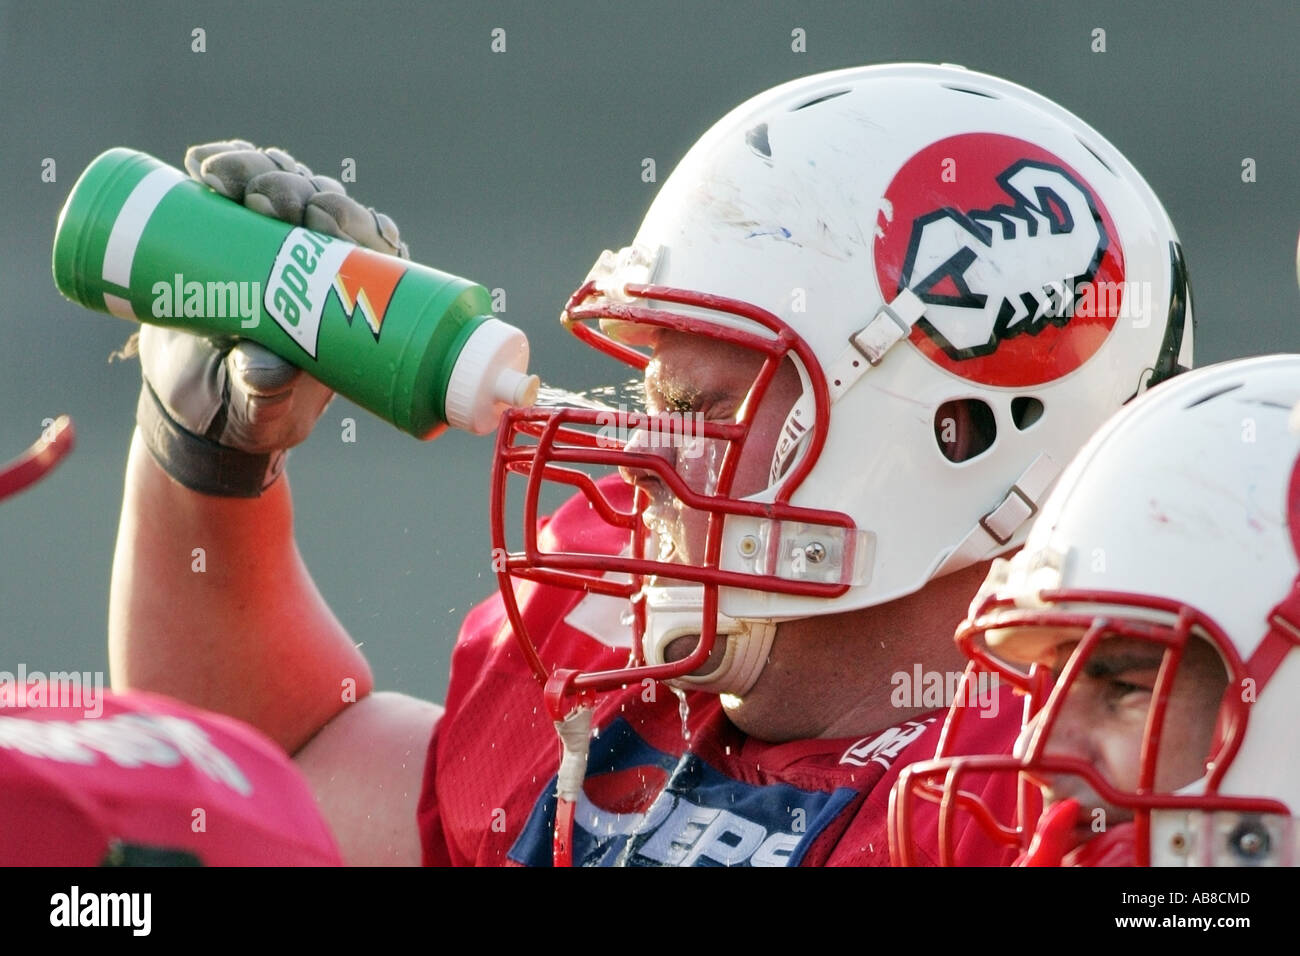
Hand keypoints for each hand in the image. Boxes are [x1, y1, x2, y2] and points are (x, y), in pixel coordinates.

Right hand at [133, 140, 410, 494]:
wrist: (192, 406)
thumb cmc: (244, 413)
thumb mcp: (257, 411)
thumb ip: (263, 393)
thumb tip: (266, 367)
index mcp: (351, 304)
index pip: (372, 250)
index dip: (354, 224)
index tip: (318, 218)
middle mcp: (322, 264)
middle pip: (327, 206)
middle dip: (298, 191)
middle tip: (263, 199)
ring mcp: (280, 241)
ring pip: (286, 185)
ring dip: (259, 169)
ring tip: (219, 176)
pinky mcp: (234, 228)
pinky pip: (238, 184)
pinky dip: (224, 165)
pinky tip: (201, 163)